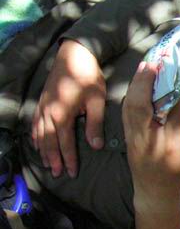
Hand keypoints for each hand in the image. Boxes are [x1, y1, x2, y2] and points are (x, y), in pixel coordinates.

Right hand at [32, 40, 105, 177]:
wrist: (74, 54)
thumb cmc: (88, 76)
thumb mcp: (96, 100)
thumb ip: (94, 124)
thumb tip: (95, 146)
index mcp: (62, 115)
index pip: (64, 143)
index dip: (68, 159)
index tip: (72, 172)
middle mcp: (48, 114)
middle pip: (49, 142)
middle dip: (54, 159)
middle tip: (58, 174)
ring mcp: (42, 107)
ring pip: (40, 134)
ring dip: (44, 151)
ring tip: (48, 164)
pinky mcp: (42, 101)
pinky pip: (35, 124)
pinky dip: (36, 136)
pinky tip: (37, 143)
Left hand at [122, 62, 179, 228]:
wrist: (153, 193)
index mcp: (171, 146)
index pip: (173, 116)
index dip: (178, 96)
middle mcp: (151, 141)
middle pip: (144, 107)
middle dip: (147, 83)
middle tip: (155, 64)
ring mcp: (136, 139)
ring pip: (131, 107)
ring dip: (136, 84)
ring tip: (145, 65)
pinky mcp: (127, 138)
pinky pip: (126, 113)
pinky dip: (131, 95)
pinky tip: (136, 83)